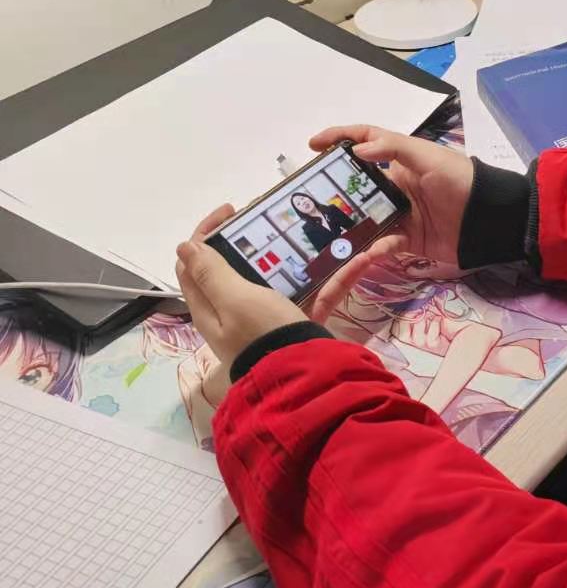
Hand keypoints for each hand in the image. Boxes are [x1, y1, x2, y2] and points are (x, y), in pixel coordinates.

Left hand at [174, 204, 402, 387]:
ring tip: (315, 234)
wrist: (306, 377)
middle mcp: (233, 312)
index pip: (193, 263)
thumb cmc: (264, 333)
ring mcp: (268, 317)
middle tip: (272, 220)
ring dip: (297, 255)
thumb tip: (184, 246)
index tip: (232, 210)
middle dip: (251, 239)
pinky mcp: (299, 322)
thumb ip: (211, 273)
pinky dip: (336, 277)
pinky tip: (361, 259)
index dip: (205, 233)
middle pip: (234, 268)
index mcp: (210, 306)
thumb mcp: (234, 299)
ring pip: (278, 277)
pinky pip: (317, 293)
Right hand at [308, 125, 473, 317]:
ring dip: (348, 228)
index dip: (339, 139)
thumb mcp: (428, 156)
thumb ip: (392, 148)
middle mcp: (394, 185)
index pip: (364, 142)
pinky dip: (374, 250)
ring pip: (363, 220)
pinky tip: (371, 252)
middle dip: (333, 194)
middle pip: (356, 187)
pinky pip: (381, 245)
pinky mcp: (406, 240)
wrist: (489, 219)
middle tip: (308, 202)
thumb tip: (356, 150)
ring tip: (326, 237)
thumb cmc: (460, 180)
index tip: (312, 145)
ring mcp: (399, 214)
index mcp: (399, 160)